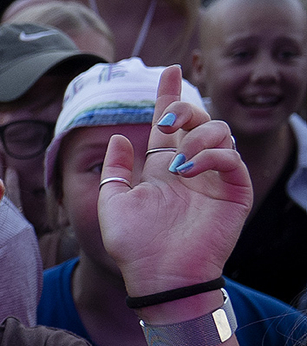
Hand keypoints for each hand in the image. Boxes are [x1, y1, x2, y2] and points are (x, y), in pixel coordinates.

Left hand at [99, 65, 251, 293]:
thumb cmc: (133, 245)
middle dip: (183, 109)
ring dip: (197, 134)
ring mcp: (214, 179)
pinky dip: (212, 156)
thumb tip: (118, 137)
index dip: (168, 96)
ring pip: (219, 133)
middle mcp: (190, 169)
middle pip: (197, 120)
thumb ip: (114, 169)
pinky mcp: (234, 193)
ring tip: (176, 160)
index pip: (169, 124)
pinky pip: (232, 160)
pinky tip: (189, 168)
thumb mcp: (112, 202)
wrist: (158, 275)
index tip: (168, 70)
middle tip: (164, 123)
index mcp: (162, 168)